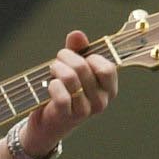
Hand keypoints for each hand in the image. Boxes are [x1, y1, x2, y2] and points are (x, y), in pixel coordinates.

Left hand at [18, 30, 117, 158]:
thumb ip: (78, 50)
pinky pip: (62, 95)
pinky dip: (52, 85)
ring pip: (70, 78)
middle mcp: (101, 101)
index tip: (80, 57)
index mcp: (109, 89)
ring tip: (52, 70)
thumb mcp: (73, 69)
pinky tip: (50, 85)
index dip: (91, 57)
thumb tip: (77, 34)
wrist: (49, 123)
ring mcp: (85, 110)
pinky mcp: (67, 116)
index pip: (108, 67)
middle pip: (84, 67)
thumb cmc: (65, 92)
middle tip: (58, 60)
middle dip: (65, 57)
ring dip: (56, 68)